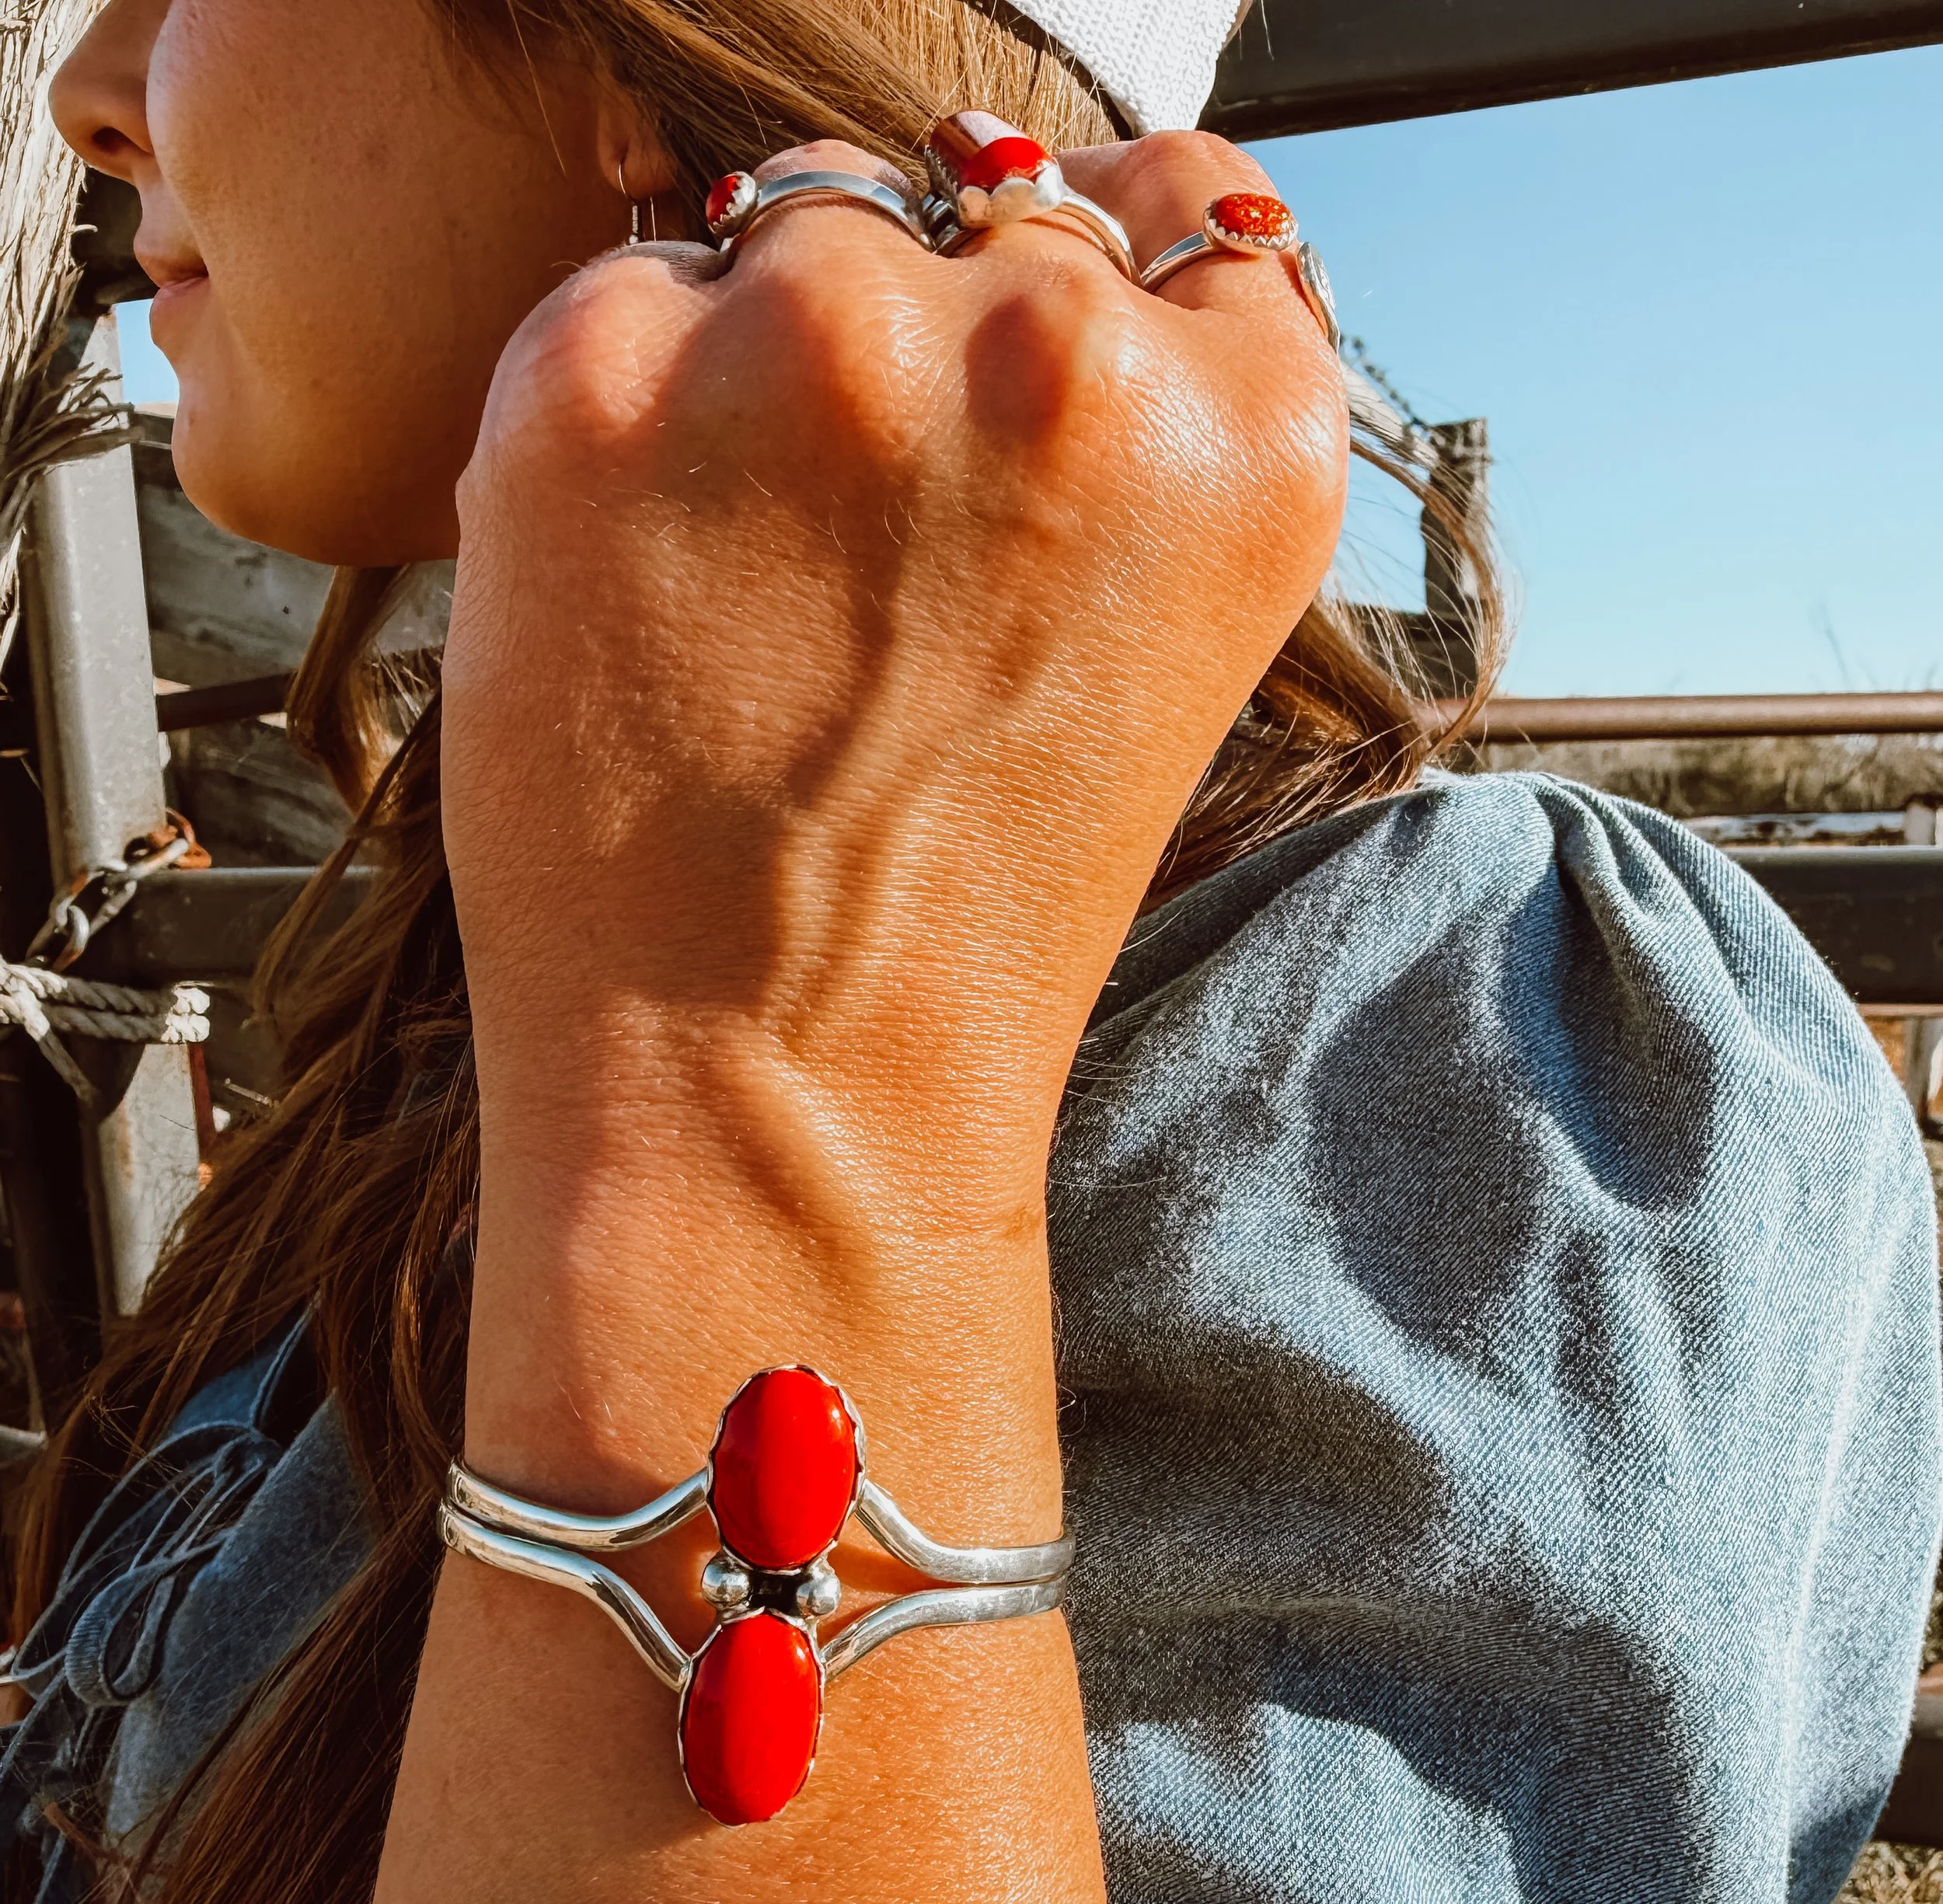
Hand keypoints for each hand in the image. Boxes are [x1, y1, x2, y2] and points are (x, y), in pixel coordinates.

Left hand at [440, 129, 1345, 1233]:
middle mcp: (1060, 360)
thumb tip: (1058, 245)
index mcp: (1245, 446)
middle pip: (985, 208)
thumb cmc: (956, 919)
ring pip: (802, 226)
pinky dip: (624, 416)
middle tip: (863, 565)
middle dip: (924, 349)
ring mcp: (825, 350)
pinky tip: (646, 589)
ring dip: (771, 361)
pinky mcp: (605, 381)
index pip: (1188, 208)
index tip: (1025, 380)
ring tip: (750, 588)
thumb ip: (1141, 442)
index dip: (1099, 280)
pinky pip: (626, 294)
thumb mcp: (1145, 661)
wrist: (768, 1097)